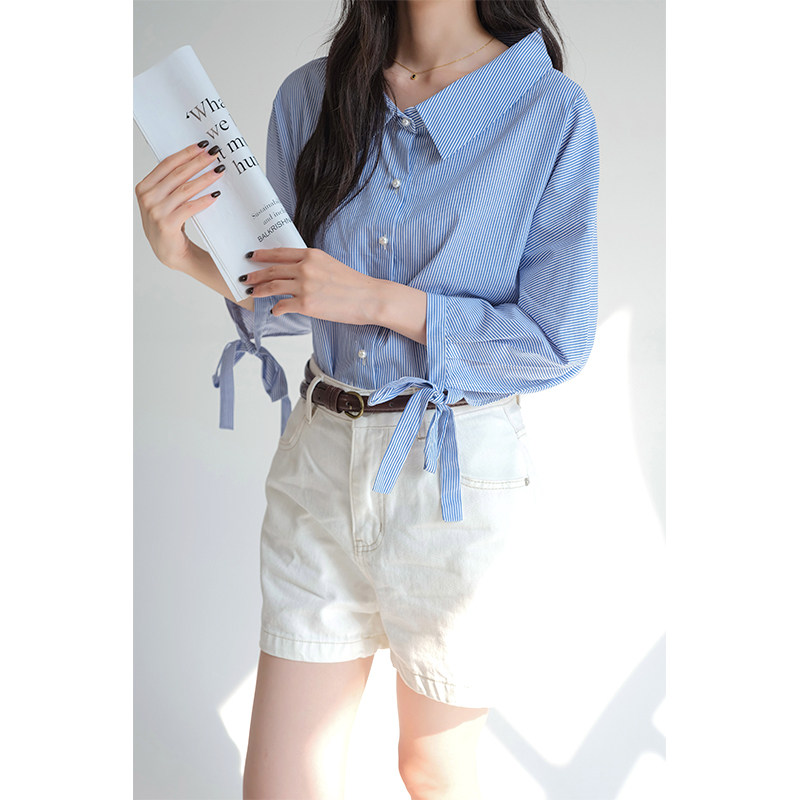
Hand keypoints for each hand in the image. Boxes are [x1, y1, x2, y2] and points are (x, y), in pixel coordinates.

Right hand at [134, 141, 224, 270]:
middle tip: (215, 153)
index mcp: (144, 187)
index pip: (167, 164)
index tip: (202, 146)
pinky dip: (203, 200)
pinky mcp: (167, 224)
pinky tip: (215, 195)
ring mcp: (155, 211)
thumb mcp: (163, 200)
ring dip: (204, 178)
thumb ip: (170, 183)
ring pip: (185, 189)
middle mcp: (147, 198)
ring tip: (219, 171)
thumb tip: (193, 159)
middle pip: (177, 174)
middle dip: (198, 162)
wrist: (169, 252)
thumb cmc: (169, 224)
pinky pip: (189, 208)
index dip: (186, 153)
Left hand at [239, 247, 380, 324]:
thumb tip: (294, 272)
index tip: (252, 257)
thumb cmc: (354, 284)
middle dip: (256, 274)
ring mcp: (304, 286)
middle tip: (246, 277)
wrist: (368, 298)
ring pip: (272, 287)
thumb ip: (311, 265)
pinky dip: (276, 309)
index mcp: (311, 255)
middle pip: (272, 270)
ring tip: (253, 292)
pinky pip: (282, 306)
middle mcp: (305, 268)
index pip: (280, 253)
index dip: (263, 255)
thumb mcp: (330, 264)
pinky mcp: (305, 305)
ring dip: (260, 290)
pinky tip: (275, 310)